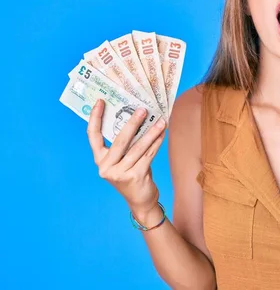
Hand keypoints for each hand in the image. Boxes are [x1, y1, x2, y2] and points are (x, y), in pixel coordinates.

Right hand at [87, 99, 166, 219]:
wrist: (140, 201)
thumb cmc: (133, 174)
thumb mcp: (124, 159)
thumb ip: (126, 144)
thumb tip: (139, 118)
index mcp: (100, 159)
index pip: (93, 136)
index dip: (95, 118)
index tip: (100, 101)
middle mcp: (106, 167)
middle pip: (119, 139)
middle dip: (132, 122)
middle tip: (143, 109)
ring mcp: (119, 173)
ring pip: (138, 147)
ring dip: (151, 132)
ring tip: (160, 121)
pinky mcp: (134, 177)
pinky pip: (148, 155)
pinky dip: (156, 143)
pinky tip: (162, 134)